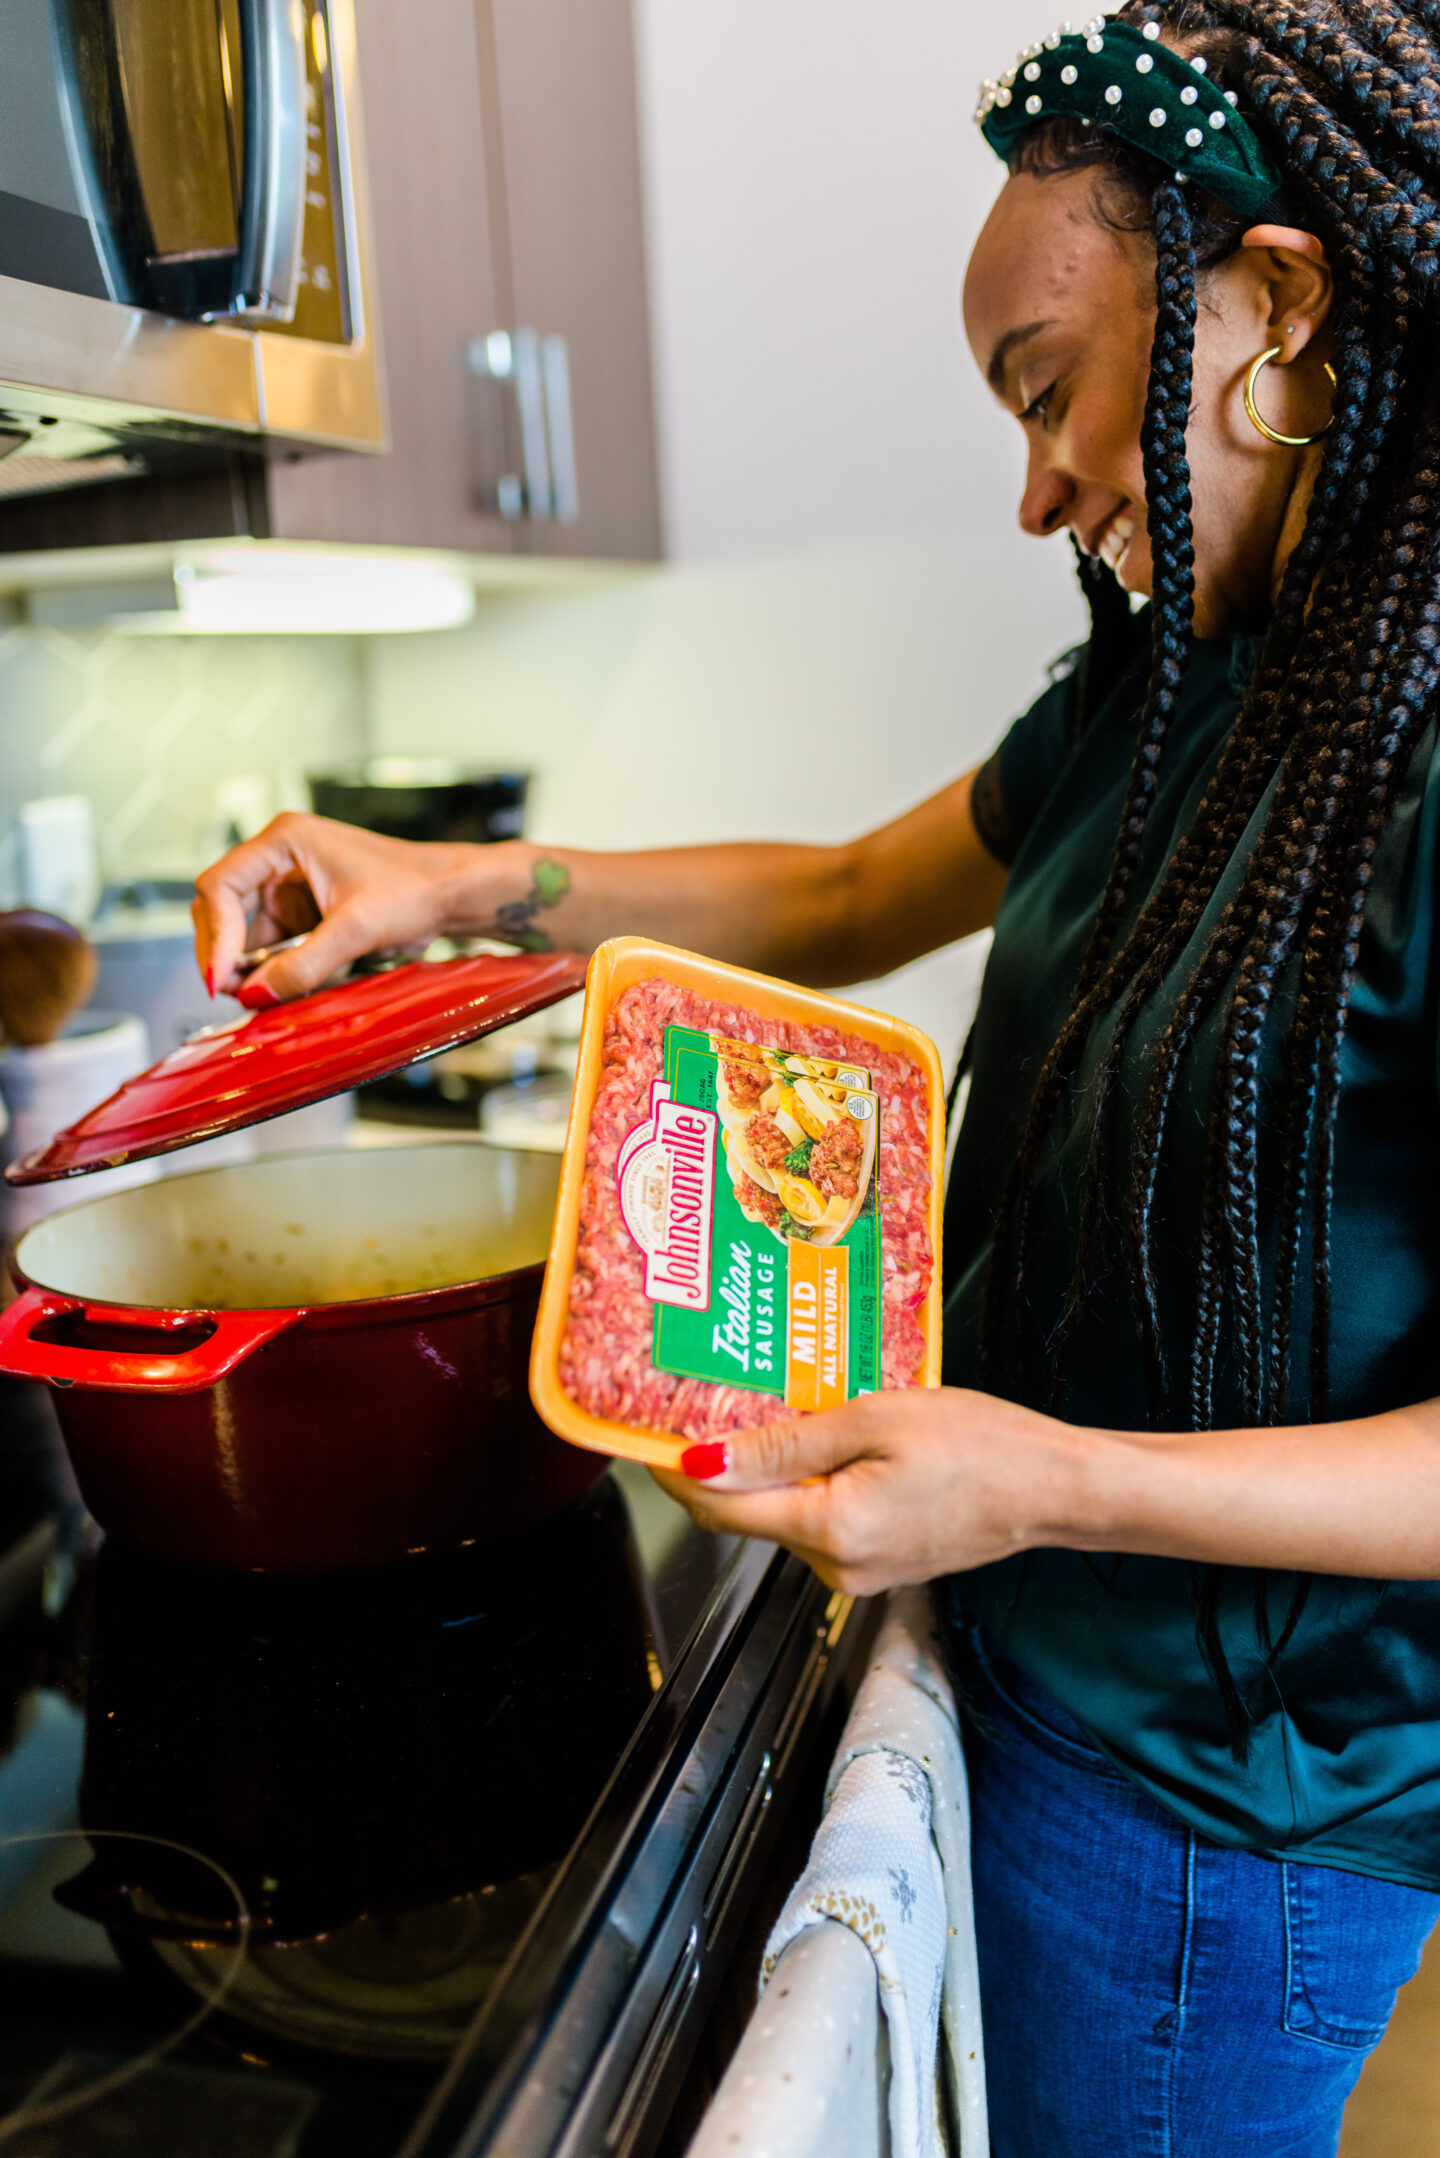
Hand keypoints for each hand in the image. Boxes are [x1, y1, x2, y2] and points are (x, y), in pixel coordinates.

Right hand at [192, 813, 500, 1001]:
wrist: (450, 894)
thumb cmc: (413, 889)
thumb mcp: (356, 929)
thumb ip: (303, 964)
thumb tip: (256, 993)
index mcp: (285, 841)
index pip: (221, 885)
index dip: (216, 934)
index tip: (223, 977)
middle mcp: (278, 860)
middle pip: (222, 909)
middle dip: (224, 954)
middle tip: (232, 994)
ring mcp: (288, 887)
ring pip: (243, 934)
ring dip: (247, 967)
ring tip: (262, 996)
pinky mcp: (302, 914)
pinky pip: (271, 946)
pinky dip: (271, 970)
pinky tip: (281, 989)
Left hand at [650, 1387, 1083, 1594]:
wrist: (1056, 1488)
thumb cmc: (984, 1445)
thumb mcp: (875, 1419)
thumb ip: (785, 1444)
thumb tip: (704, 1460)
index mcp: (831, 1529)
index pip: (720, 1508)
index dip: (675, 1471)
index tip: (646, 1433)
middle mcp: (838, 1566)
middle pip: (748, 1514)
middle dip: (722, 1461)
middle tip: (709, 1397)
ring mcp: (859, 1572)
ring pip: (786, 1516)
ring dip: (771, 1469)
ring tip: (777, 1404)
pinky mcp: (880, 1564)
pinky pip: (823, 1521)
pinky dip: (811, 1483)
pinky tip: (826, 1440)